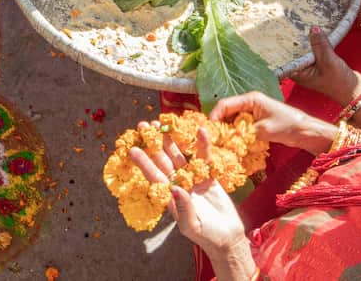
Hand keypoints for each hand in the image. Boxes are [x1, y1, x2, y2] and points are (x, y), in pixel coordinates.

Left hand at [128, 127, 246, 255]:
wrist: (227, 238)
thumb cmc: (206, 236)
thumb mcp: (192, 225)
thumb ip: (183, 208)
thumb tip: (175, 189)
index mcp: (170, 197)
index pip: (154, 176)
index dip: (144, 163)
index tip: (133, 150)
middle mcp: (179, 184)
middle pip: (164, 160)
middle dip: (154, 143)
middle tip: (143, 125)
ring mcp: (193, 178)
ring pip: (180, 155)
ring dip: (171, 140)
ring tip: (162, 123)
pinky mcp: (209, 176)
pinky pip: (205, 157)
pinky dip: (203, 145)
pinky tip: (201, 130)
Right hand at [209, 91, 333, 151]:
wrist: (305, 131)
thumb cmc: (288, 125)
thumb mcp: (264, 130)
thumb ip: (245, 133)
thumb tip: (228, 139)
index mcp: (251, 99)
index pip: (226, 104)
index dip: (215, 115)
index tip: (209, 129)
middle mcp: (250, 103)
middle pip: (227, 112)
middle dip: (220, 125)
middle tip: (214, 139)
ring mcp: (253, 113)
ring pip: (233, 121)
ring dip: (228, 131)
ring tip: (222, 144)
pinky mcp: (256, 122)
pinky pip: (241, 127)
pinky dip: (236, 135)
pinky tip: (234, 144)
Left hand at [289, 26, 360, 103]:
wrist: (354, 91)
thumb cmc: (339, 82)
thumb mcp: (329, 61)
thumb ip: (320, 44)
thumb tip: (313, 29)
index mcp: (298, 74)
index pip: (285, 57)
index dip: (282, 44)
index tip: (280, 30)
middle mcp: (302, 70)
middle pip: (294, 51)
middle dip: (295, 38)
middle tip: (291, 21)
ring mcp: (311, 66)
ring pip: (306, 49)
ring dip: (307, 38)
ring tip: (302, 22)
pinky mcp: (319, 62)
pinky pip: (315, 49)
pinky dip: (317, 42)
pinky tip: (316, 31)